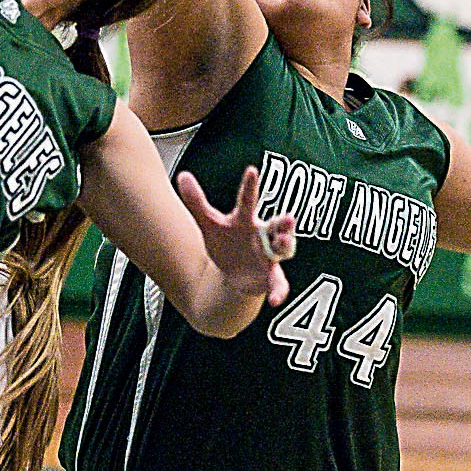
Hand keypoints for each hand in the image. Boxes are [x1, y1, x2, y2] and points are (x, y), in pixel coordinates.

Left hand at [176, 165, 292, 307]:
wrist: (234, 272)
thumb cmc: (226, 242)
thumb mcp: (209, 224)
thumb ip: (196, 202)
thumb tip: (182, 176)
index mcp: (246, 219)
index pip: (247, 200)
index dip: (249, 186)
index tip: (252, 170)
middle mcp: (263, 234)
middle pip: (276, 225)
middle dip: (284, 222)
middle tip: (289, 217)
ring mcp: (269, 255)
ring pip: (283, 249)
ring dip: (286, 246)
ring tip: (284, 243)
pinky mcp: (271, 276)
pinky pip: (279, 283)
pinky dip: (280, 291)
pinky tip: (276, 301)